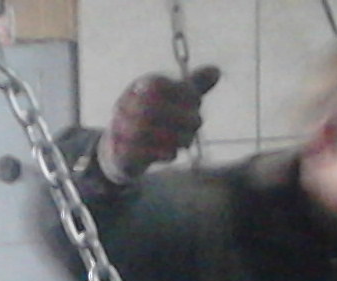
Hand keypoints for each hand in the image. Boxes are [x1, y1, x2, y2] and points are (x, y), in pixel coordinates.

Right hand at [103, 67, 220, 180]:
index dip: (182, 91)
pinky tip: (172, 154)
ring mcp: (120, 128)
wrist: (122, 150)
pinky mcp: (121, 152)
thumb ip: (194, 86)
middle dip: (180, 116)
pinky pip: (140, 153)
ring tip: (186, 140)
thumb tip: (216, 71)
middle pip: (151, 108)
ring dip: (173, 136)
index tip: (196, 100)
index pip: (158, 84)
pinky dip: (160, 154)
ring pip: (144, 130)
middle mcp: (125, 104)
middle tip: (197, 123)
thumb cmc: (155, 119)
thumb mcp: (175, 100)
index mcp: (140, 86)